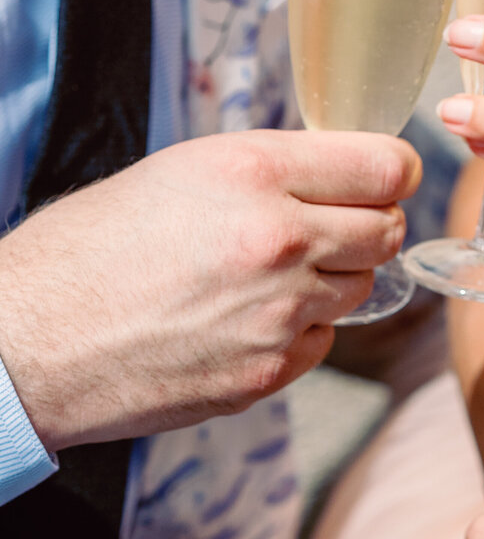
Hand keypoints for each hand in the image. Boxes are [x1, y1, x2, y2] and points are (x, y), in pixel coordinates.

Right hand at [0, 130, 418, 450]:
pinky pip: (324, 341)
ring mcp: (278, 313)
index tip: (385, 177)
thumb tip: (339, 175)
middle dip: (370, 224)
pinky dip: (302, 330)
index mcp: (254, 173)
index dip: (392, 171)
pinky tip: (247, 318)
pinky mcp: (268, 372)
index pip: (385, 167)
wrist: (32, 341)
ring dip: (336, 278)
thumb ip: (272, 171)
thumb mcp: (183, 170)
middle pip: (388, 229)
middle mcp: (278, 240)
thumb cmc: (93, 247)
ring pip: (362, 287)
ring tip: (272, 273)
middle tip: (333, 224)